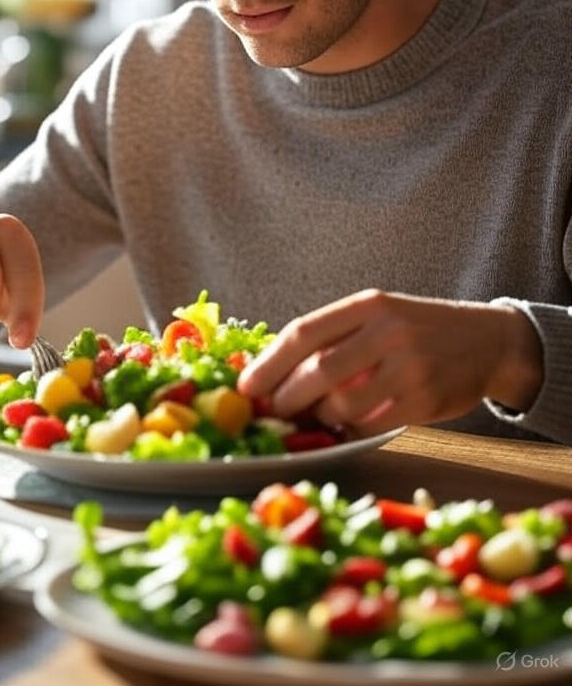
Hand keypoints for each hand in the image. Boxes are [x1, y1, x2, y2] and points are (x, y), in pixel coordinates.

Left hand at [238, 289, 542, 436]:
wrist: (489, 340)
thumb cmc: (418, 330)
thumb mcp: (379, 316)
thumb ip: (335, 337)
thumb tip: (274, 373)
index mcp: (368, 305)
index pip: (304, 332)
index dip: (268, 363)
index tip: (245, 386)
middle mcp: (388, 330)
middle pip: (318, 370)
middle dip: (285, 396)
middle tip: (270, 411)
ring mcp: (410, 366)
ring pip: (343, 402)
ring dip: (320, 417)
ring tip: (315, 417)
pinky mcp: (426, 399)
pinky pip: (373, 424)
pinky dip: (350, 430)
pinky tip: (345, 426)